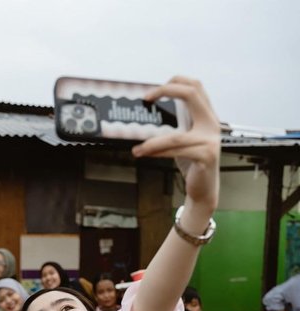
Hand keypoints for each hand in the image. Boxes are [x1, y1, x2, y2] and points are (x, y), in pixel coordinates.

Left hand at [132, 76, 219, 212]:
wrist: (204, 189)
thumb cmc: (192, 163)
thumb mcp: (184, 139)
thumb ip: (176, 124)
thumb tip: (149, 114)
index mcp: (207, 116)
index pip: (195, 86)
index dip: (174, 82)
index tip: (153, 91)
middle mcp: (212, 124)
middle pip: (191, 94)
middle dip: (165, 91)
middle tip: (146, 99)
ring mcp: (210, 140)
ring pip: (175, 135)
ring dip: (152, 142)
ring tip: (137, 148)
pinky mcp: (206, 156)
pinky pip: (175, 151)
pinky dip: (157, 152)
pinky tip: (144, 154)